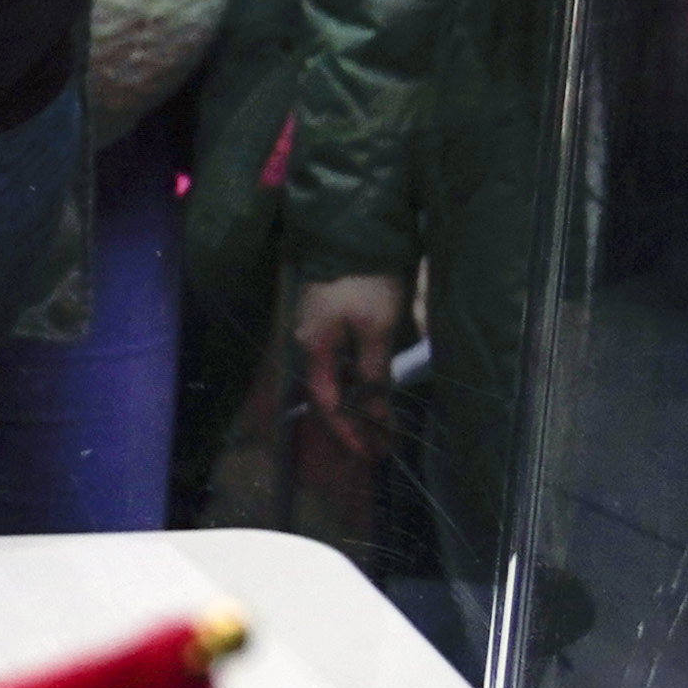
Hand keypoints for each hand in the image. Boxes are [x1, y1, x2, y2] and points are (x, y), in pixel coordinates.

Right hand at [296, 273, 409, 453]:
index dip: (346, 431)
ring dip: (355, 402)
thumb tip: (375, 406)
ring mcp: (315, 329)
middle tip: (379, 443)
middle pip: (326, 394)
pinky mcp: (327, 318)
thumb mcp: (376, 327)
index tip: (367, 453)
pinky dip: (354, 380)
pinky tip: (371, 387)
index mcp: (314, 349)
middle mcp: (307, 343)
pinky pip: (337, 361)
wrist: (354, 234)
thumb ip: (374, 369)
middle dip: (351, 423)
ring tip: (380, 421)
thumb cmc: (365, 282)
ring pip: (332, 378)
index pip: (326, 403)